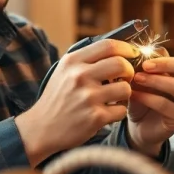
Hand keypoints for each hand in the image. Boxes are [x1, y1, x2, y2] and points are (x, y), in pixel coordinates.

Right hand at [16, 38, 136, 165]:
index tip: (132, 53)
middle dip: (129, 71)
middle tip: (125, 78)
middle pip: (121, 64)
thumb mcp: (64, 71)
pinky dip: (118, 112)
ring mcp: (88, 97)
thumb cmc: (58, 98)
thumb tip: (118, 49)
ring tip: (114, 98)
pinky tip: (107, 113)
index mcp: (73, 61)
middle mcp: (80, 76)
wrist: (41, 128)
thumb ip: (86, 59)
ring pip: (125, 88)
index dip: (126, 48)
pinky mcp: (95, 117)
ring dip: (124, 94)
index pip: (108, 45)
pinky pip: (121, 110)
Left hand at [127, 48, 173, 155]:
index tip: (144, 61)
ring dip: (155, 81)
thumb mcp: (142, 81)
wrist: (139, 127)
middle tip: (142, 67)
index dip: (164, 60)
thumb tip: (143, 49)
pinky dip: (148, 98)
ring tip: (136, 79)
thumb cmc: (142, 100)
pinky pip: (165, 105)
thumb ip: (145, 67)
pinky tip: (134, 95)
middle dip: (163, 66)